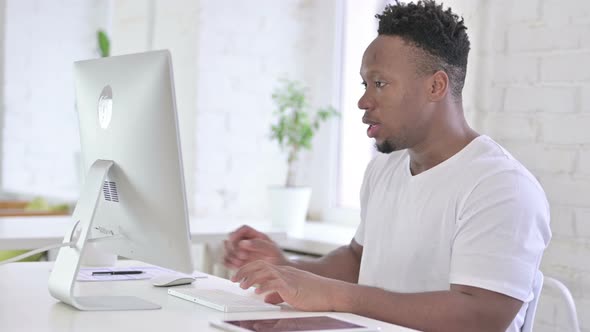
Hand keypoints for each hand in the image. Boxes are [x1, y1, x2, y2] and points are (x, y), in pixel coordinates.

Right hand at [223, 225, 287, 268]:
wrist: (277, 272)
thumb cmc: (277, 258)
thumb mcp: (272, 250)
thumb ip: (259, 244)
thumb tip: (242, 243)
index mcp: (255, 235)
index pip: (243, 229)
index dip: (237, 233)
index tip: (234, 240)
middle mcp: (246, 242)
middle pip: (231, 239)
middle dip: (234, 247)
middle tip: (243, 256)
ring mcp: (240, 252)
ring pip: (227, 249)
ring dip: (231, 256)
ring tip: (241, 263)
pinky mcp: (237, 262)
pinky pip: (226, 260)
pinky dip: (228, 263)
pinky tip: (236, 267)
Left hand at [231, 260, 345, 311]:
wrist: (331, 293)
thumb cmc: (315, 294)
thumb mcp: (293, 293)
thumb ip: (279, 293)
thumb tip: (267, 299)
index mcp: (284, 272)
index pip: (262, 265)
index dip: (247, 269)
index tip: (237, 277)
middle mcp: (285, 271)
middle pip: (260, 265)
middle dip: (244, 271)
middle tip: (233, 279)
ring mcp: (289, 277)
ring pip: (265, 271)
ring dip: (251, 278)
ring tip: (241, 285)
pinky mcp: (293, 286)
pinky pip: (276, 283)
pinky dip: (265, 286)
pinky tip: (257, 291)